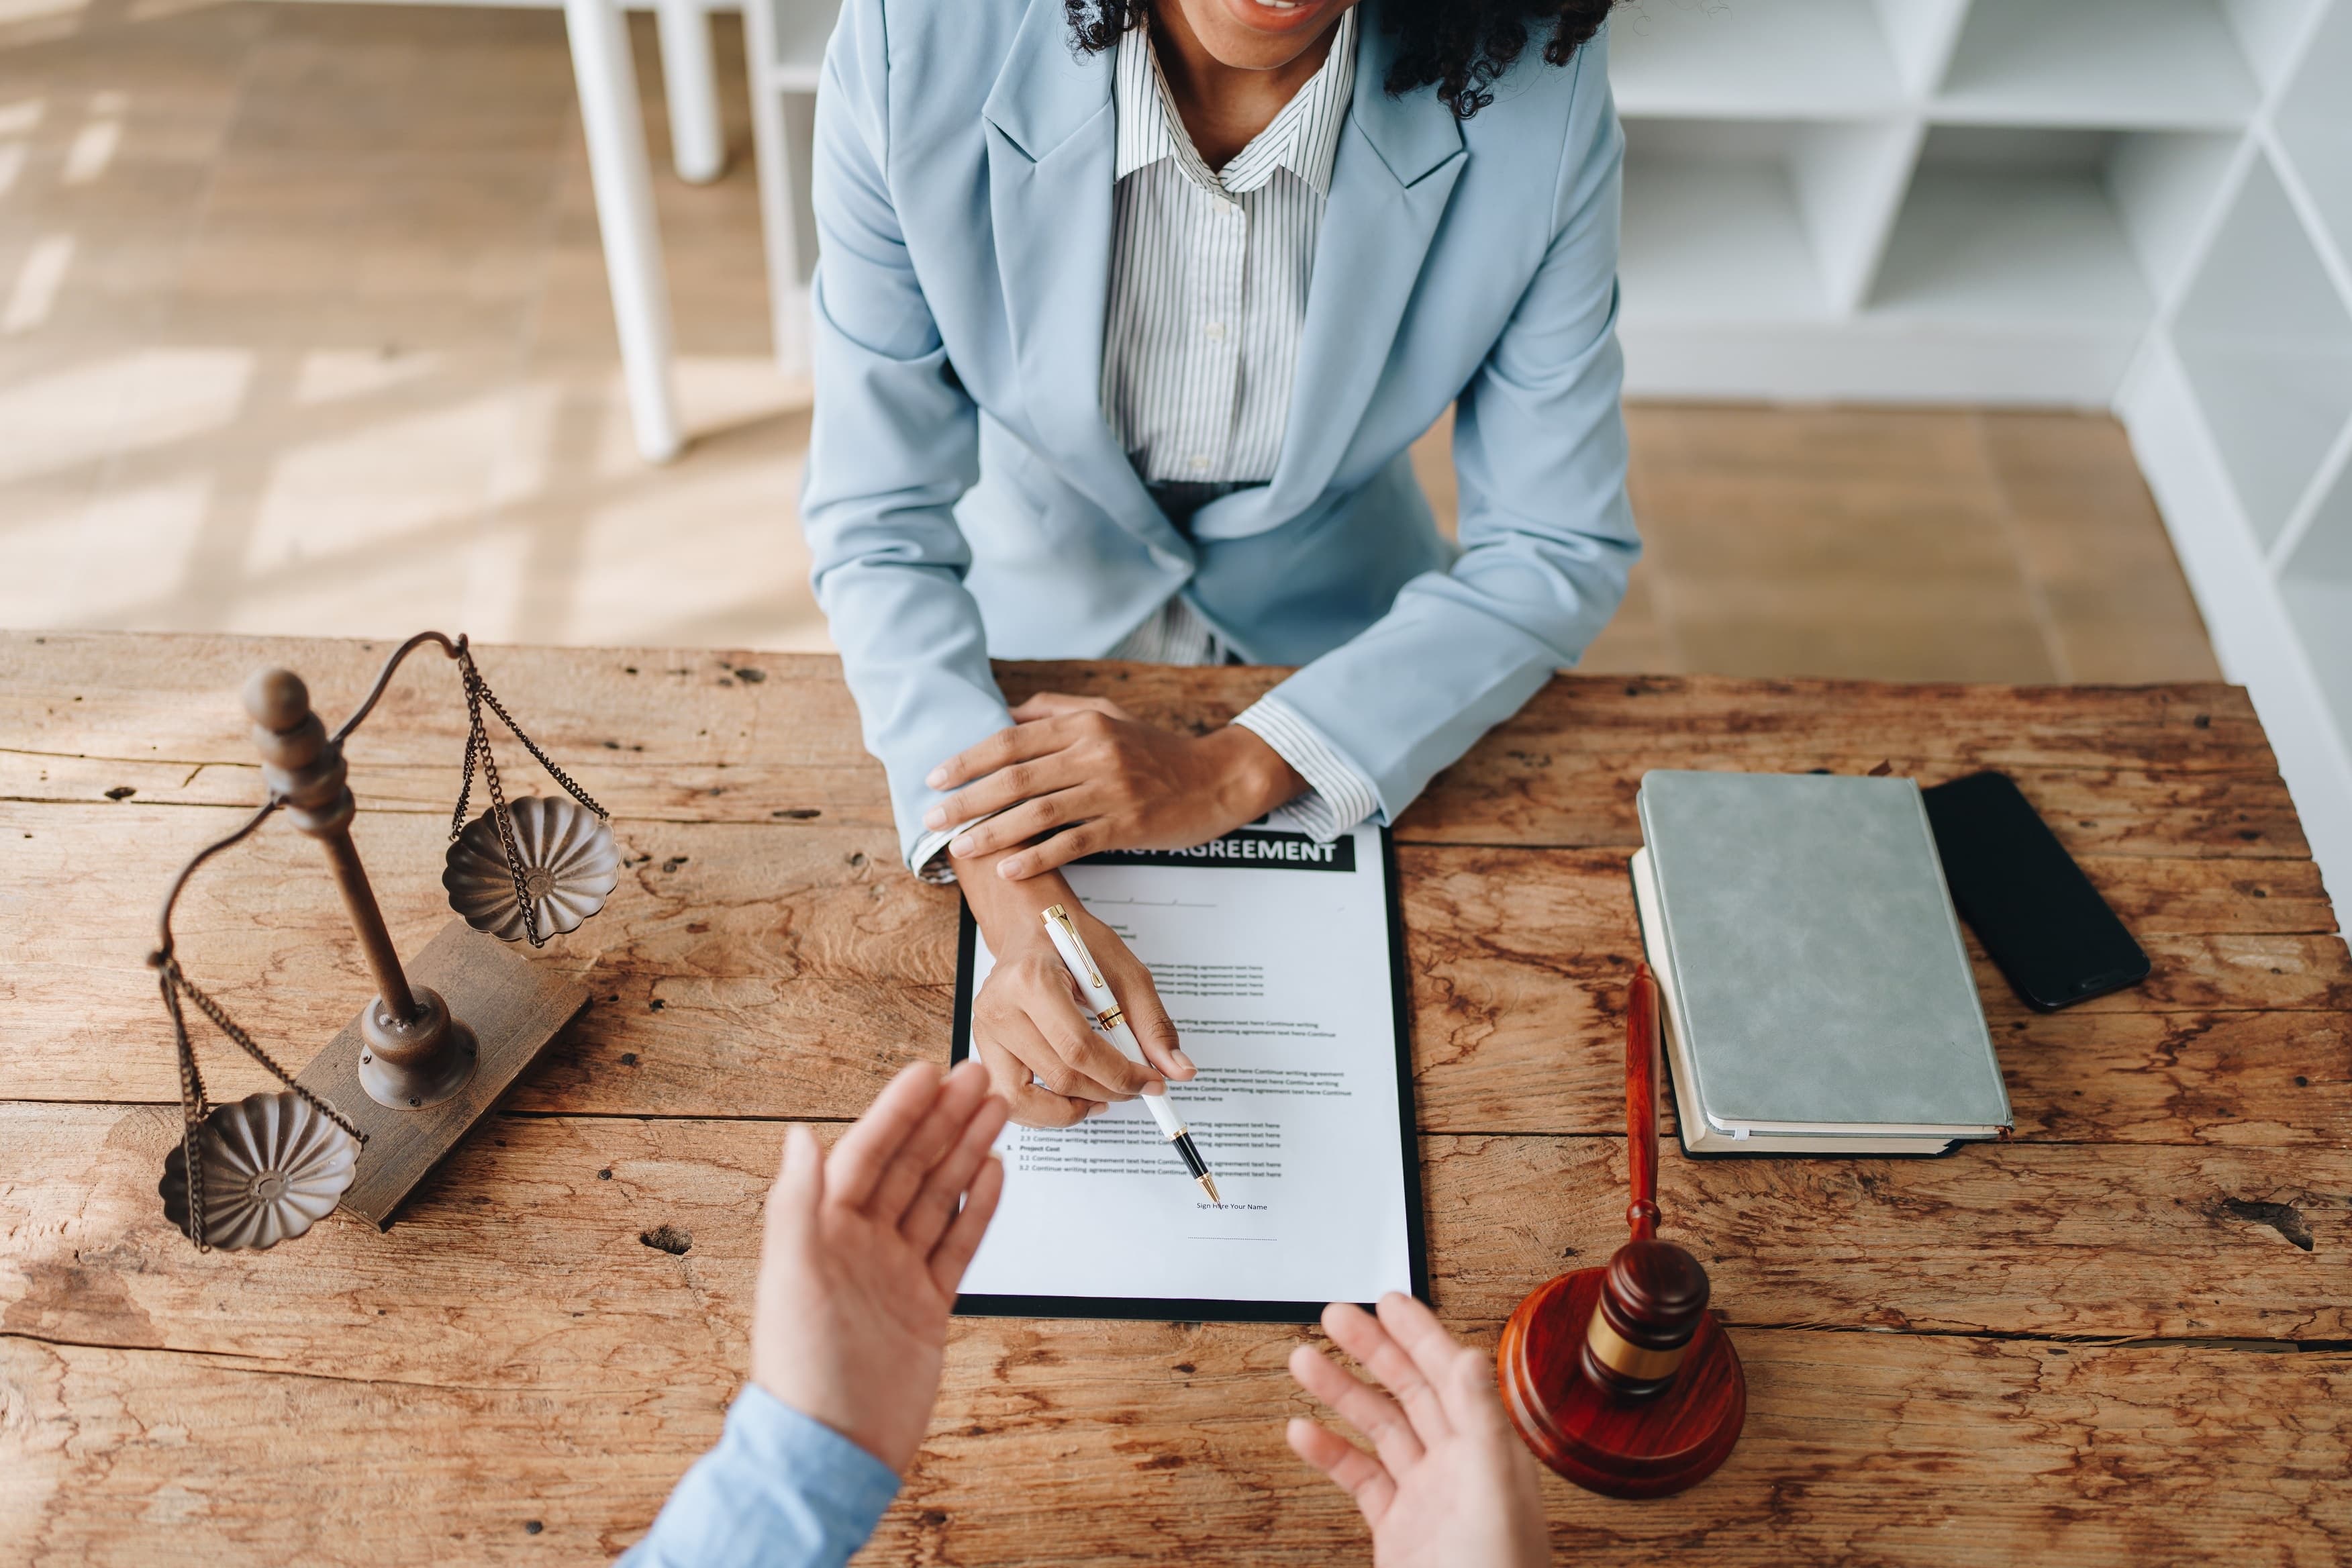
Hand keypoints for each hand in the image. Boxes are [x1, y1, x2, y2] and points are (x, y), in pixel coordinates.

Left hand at [750, 1059, 1009, 1473]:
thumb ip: (797, 1202)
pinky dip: (975, 1207)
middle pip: (909, 1166)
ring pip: (937, 1197)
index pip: (866, 1153)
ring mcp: (895, 1274)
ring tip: (995, 1110)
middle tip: (977, 1077)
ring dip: (965, 1151)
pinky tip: (991, 1174)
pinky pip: (956, 1244)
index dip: (897, 1112)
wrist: (835, 1449)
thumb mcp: (792, 1275)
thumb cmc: (801, 1370)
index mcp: (823, 1231)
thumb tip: (799, 1136)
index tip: (925, 1074)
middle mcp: (860, 1246)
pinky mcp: (925, 1306)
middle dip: (943, 1119)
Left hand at [923, 693, 1305, 879]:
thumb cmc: (1159, 750)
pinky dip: (1036, 857)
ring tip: (960, 847)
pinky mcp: (1127, 825)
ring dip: (992, 832)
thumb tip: (1006, 712)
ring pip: (1037, 812)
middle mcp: (1093, 752)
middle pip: (1015, 777)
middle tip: (933, 819)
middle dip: (967, 800)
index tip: (935, 778)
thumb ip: (1056, 710)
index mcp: (1083, 724)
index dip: (968, 760)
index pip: (1011, 740)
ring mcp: (1111, 790)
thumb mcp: (1110, 715)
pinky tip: (1009, 870)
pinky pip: (1072, 843)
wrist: (1218, 778)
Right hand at [956, 846, 1192, 1126]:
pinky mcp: (982, 1048)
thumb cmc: (1073, 944)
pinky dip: (1045, 1111)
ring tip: (1103, 1097)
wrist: (1031, 927)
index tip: (1151, 1082)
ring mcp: (984, 1031)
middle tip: (1136, 1087)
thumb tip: (1178, 1071)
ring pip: (1026, 1100)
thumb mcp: (1124, 971)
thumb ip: (1153, 1024)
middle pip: (1059, 1077)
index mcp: (1031, 979)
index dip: (1121, 1074)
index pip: (1079, 1048)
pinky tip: (1075, 1097)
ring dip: (1073, 1110)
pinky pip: (1011, 1099)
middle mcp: (999, 1007)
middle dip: (1107, 1091)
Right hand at [1287, 1294, 1549, 1567]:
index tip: (1388, 1300)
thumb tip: (1470, 1356)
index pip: (1451, 1374)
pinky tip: (1303, 1433)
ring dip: (1341, 1393)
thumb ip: (1482, 1423)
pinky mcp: (1398, 1530)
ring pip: (1379, 1429)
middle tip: (1334, 1317)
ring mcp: (1426, 1497)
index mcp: (1488, 1450)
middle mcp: (1458, 1466)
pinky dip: (1329, 1454)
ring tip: (1302, 1361)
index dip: (1420, 1333)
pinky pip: (1361, 1479)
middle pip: (1410, 1391)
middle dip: (1371, 1351)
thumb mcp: (1494, 1495)